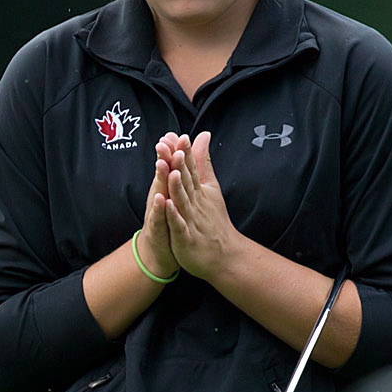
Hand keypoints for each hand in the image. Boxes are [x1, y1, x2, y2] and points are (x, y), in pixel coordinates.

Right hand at [133, 141, 182, 280]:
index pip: (169, 167)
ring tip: (163, 165)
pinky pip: (159, 219)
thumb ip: (178, 173)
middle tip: (165, 142)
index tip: (174, 133)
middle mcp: (160, 198)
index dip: (172, 151)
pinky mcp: (159, 231)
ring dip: (160, 180)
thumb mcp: (175, 196)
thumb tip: (181, 153)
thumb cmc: (169, 220)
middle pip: (162, 177)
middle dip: (164, 160)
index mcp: (167, 189)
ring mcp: (157, 214)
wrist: (160, 253)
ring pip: (159, 195)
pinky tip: (162, 199)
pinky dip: (160, 210)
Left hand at [150, 131, 244, 283]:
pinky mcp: (186, 238)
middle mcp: (196, 203)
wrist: (225, 255)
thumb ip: (203, 162)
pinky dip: (173, 215)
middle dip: (179, 164)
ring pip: (183, 201)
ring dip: (177, 186)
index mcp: (199, 191)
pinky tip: (166, 206)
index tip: (181, 136)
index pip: (192, 169)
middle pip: (186, 181)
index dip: (186, 153)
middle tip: (174, 147)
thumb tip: (203, 135)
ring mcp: (191, 220)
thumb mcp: (210, 187)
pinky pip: (179, 225)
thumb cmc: (214, 221)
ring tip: (172, 171)